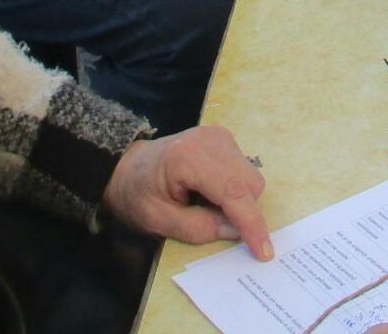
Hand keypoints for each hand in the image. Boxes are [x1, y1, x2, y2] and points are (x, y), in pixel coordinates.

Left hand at [102, 128, 271, 260]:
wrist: (124, 166)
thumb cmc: (136, 194)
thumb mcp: (158, 221)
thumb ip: (198, 228)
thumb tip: (235, 231)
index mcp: (189, 158)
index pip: (234, 192)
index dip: (251, 223)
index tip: (263, 251)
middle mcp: (210, 140)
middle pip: (250, 183)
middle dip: (243, 211)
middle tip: (212, 222)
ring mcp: (218, 136)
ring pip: (251, 177)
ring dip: (238, 200)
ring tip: (204, 204)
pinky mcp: (222, 138)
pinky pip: (243, 170)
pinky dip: (233, 188)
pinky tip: (208, 191)